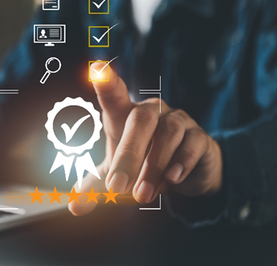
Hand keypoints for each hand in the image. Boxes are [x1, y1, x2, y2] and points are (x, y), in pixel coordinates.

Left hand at [69, 64, 222, 215]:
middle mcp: (152, 111)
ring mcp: (178, 121)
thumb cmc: (142, 166)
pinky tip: (172, 179)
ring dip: (153, 166)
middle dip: (127, 156)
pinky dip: (180, 163)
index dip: (107, 81)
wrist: (187, 176)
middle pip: (139, 120)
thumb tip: (75, 207)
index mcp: (125, 115)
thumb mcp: (117, 178)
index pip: (114, 93)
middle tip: (117, 187)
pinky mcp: (201, 137)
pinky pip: (192, 145)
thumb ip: (95, 190)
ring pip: (167, 134)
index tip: (96, 70)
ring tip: (144, 194)